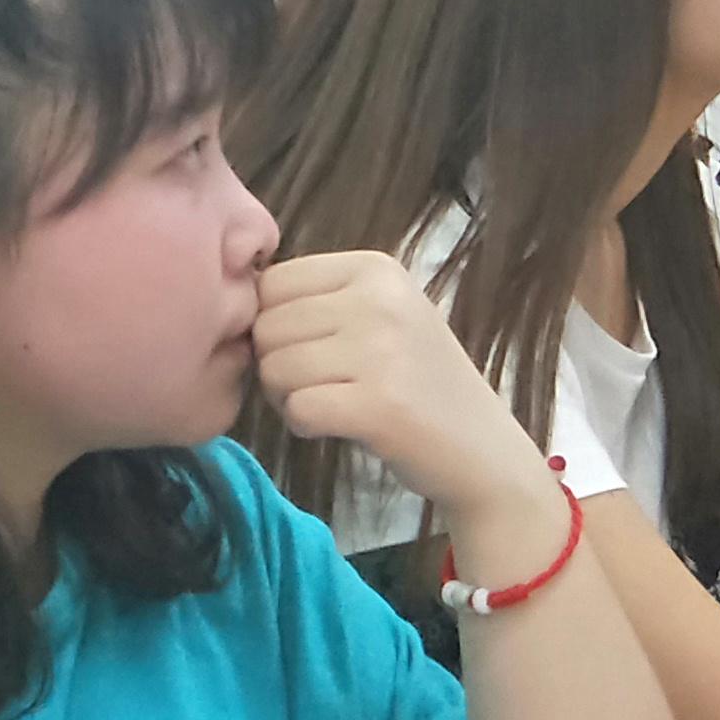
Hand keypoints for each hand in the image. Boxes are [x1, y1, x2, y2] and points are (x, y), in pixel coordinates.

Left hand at [244, 250, 555, 544]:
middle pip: (268, 326)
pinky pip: (297, 409)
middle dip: (276, 364)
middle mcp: (379, 300)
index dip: (273, 323)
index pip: (273, 283)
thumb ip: (320, 301)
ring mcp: (381, 351)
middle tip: (317, 386)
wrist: (483, 451)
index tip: (308, 350)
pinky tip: (336, 426)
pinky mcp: (378, 405)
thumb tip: (236, 302)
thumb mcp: (382, 316)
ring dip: (287, 397)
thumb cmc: (420, 382)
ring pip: (274, 368)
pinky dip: (304, 425)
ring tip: (330, 404)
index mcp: (375, 268)